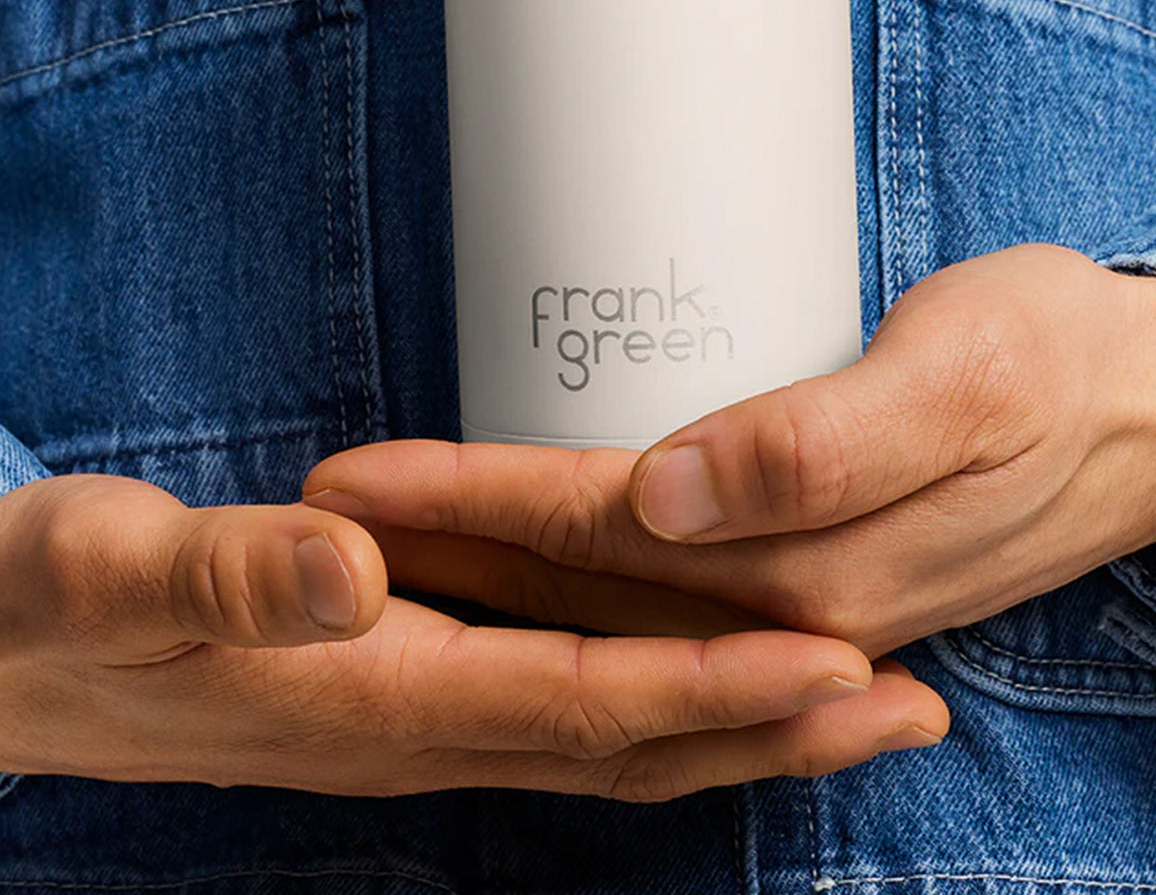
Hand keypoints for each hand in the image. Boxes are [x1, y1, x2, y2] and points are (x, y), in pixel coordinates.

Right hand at [0, 472, 945, 801]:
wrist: (7, 661)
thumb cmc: (59, 610)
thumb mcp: (118, 571)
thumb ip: (235, 575)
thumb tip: (351, 562)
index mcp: (370, 693)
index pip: (579, 701)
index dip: (711, 685)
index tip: (834, 662)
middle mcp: (416, 729)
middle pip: (632, 746)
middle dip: (774, 731)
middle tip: (912, 705)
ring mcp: (416, 725)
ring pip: (614, 745)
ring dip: (740, 728)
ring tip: (858, 701)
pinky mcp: (408, 698)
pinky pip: (567, 719)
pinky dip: (661, 708)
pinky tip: (705, 681)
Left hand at [301, 244, 1155, 661]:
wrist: (1153, 407)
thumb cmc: (1060, 365)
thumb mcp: (965, 378)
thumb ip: (822, 444)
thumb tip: (672, 494)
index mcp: (805, 573)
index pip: (587, 540)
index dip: (460, 505)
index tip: (349, 484)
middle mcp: (787, 612)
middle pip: (572, 584)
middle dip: (438, 547)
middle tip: (321, 509)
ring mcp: (797, 604)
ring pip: (603, 600)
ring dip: (487, 571)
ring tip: (387, 537)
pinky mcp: (809, 572)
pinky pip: (656, 593)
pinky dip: (570, 582)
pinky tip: (527, 568)